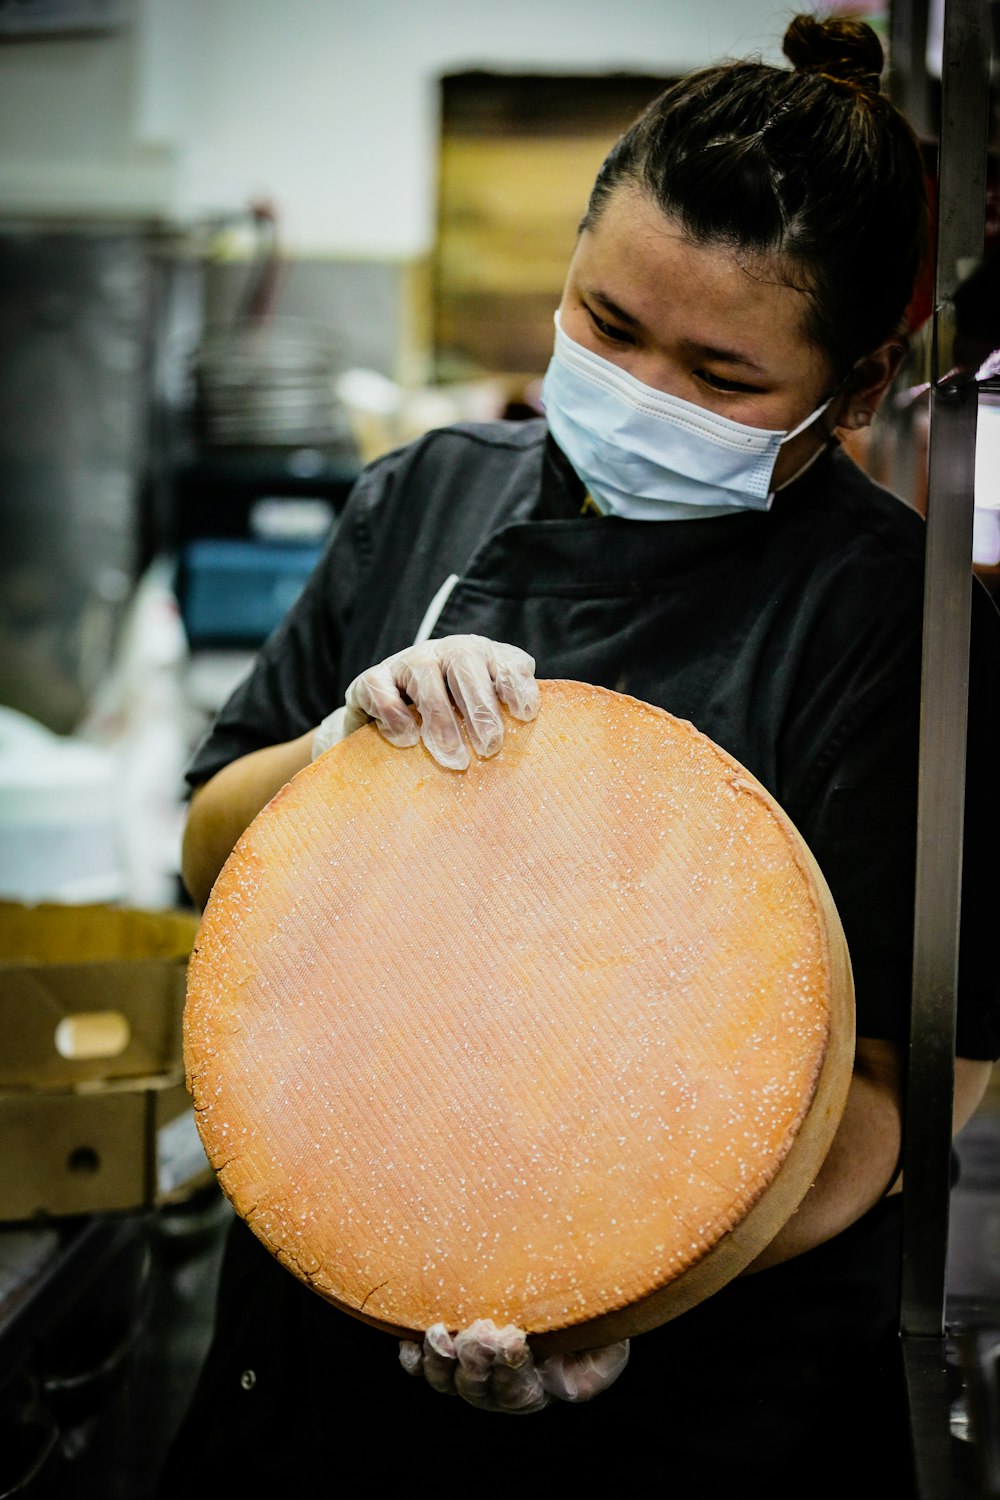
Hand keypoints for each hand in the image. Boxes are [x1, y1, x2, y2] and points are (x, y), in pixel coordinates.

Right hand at [313, 636, 539, 770]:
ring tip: (454, 759)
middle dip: (480, 706)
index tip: (525, 715)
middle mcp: (446, 652)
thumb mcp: (482, 723)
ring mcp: (407, 662)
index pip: (505, 660)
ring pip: (424, 674)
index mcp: (483, 658)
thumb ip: (505, 726)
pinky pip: (380, 687)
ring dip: (441, 718)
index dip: (516, 683)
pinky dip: (394, 713)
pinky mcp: (371, 679)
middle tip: (490, 747)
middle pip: (466, 664)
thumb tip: (538, 760)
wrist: (386, 721)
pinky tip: (406, 740)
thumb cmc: (451, 727)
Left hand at [398, 1319, 628, 1414]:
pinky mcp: (450, 1352)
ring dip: (441, 1361)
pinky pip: (425, 1367)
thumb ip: (598, 1362)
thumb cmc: (589, 1309)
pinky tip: (412, 1342)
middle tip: (480, 1330)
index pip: (519, 1390)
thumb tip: (568, 1387)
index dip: (512, 1368)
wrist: (568, 1283)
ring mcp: (472, 1370)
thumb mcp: (606, 1335)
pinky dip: (417, 1358)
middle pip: (479, 1390)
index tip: (515, 1336)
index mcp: (539, 1386)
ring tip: (438, 1333)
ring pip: (448, 1382)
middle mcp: (501, 1386)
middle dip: (477, 1362)